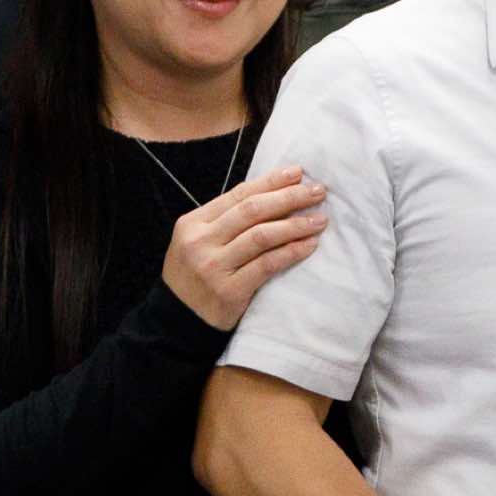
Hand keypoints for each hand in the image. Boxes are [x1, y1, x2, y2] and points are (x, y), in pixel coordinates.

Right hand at [160, 167, 327, 329]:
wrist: (175, 322)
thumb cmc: (195, 277)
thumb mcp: (199, 243)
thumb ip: (227, 221)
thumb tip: (275, 196)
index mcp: (192, 223)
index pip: (238, 195)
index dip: (270, 182)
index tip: (298, 173)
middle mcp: (200, 241)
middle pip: (252, 210)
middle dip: (288, 197)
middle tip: (317, 190)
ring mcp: (212, 266)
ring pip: (261, 236)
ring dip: (295, 225)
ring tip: (319, 220)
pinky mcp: (228, 291)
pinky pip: (267, 265)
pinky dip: (291, 252)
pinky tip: (309, 245)